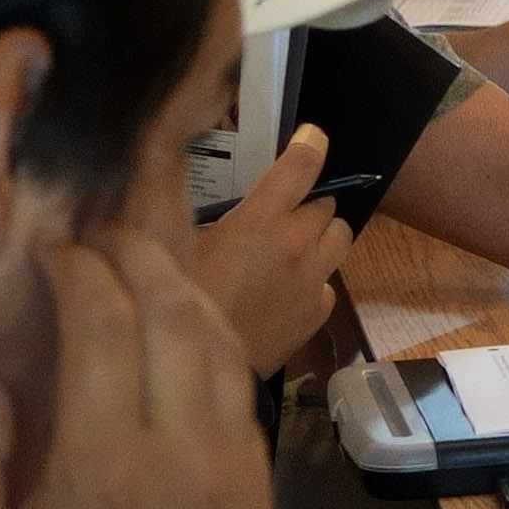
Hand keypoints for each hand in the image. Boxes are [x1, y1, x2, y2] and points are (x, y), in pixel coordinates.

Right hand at [0, 230, 279, 508]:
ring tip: (146, 276)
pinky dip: (214, 361)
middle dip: (140, 262)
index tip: (52, 250)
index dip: (79, 269)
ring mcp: (240, 482)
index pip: (105, 322)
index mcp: (106, 467)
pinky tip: (184, 357)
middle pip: (178, 317)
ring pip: (225, 355)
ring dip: (187, 301)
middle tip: (101, 240)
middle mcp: (187, 458)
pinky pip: (243, 408)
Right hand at [184, 125, 355, 371]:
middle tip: (279, 213)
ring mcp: (314, 281)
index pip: (301, 168)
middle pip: (326, 204)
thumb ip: (182, 209)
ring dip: (320, 236)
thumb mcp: (171, 248)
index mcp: (260, 222)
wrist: (195, 372)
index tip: (312, 137)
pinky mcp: (319, 313)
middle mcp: (297, 246)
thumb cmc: (177, 302)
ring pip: (340, 238)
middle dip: (308, 202)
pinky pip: (329, 282)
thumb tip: (168, 170)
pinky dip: (314, 279)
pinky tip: (285, 291)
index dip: (310, 146)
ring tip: (290, 248)